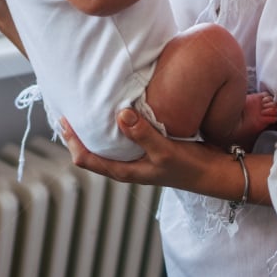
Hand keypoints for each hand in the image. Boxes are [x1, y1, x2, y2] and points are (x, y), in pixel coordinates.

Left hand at [61, 107, 199, 187]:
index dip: (71, 141)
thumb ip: (143, 134)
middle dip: (77, 132)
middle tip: (67, 107)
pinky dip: (114, 121)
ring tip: (87, 103)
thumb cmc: (189, 167)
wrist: (214, 173)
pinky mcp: (147, 145)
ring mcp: (135, 155)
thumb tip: (120, 114)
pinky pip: (123, 133)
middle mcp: (125, 163)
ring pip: (106, 141)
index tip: (63, 120)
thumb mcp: (165, 151)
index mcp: (123, 170)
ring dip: (95, 126)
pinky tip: (118, 105)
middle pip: (90, 150)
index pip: (85, 159)